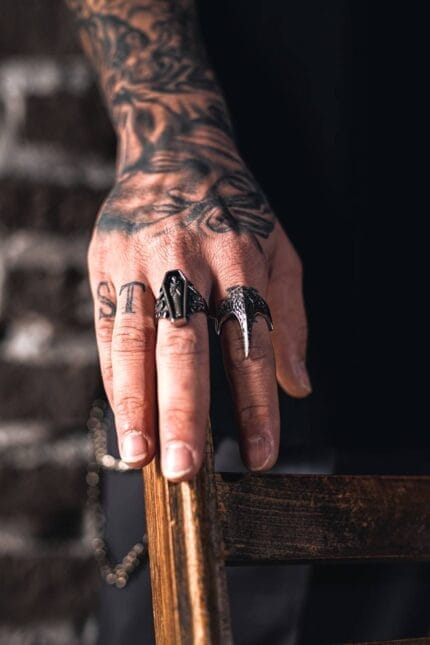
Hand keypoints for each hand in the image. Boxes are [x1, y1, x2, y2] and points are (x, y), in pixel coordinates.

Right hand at [88, 155, 310, 481]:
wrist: (173, 150)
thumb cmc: (234, 210)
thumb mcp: (279, 249)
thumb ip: (290, 318)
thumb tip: (297, 385)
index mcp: (240, 255)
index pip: (251, 340)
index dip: (256, 401)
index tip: (261, 453)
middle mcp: (187, 257)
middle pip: (187, 341)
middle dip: (186, 407)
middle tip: (186, 467)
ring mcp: (140, 258)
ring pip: (137, 338)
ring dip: (137, 400)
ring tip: (140, 454)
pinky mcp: (105, 261)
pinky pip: (109, 327)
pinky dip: (115, 375)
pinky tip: (122, 415)